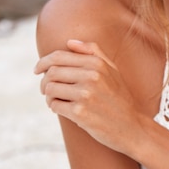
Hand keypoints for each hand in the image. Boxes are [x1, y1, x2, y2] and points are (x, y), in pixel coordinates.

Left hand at [34, 39, 139, 153]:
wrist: (131, 126)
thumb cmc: (120, 97)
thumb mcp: (113, 70)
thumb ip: (93, 52)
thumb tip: (70, 42)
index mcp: (97, 64)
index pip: (59, 56)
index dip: (43, 62)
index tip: (37, 70)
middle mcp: (92, 76)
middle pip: (52, 72)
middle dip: (44, 81)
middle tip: (46, 89)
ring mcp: (86, 95)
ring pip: (50, 89)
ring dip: (48, 95)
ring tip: (55, 100)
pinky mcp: (80, 113)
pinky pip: (54, 105)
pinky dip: (54, 107)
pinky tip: (62, 109)